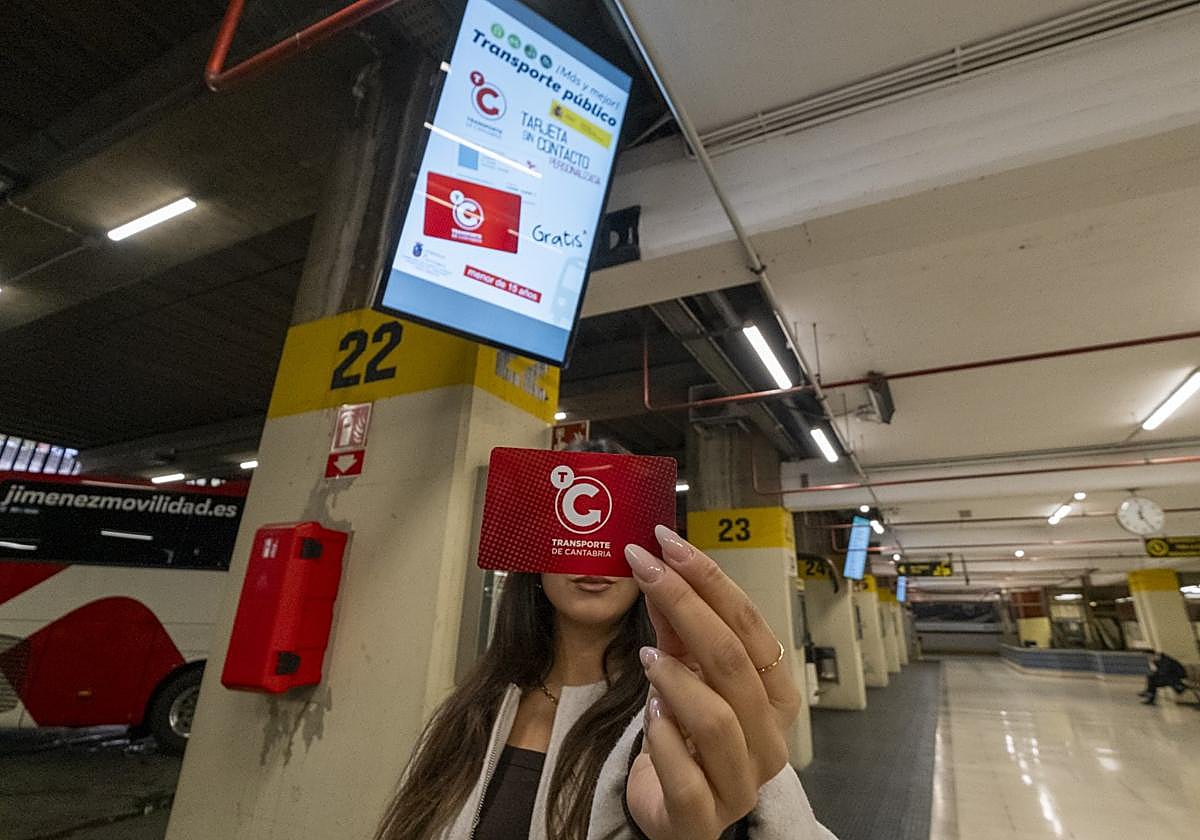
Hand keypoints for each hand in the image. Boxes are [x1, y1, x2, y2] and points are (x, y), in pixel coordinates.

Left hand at [623, 525, 800, 839]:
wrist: (674, 813)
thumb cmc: (688, 737)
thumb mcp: (684, 675)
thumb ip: (676, 629)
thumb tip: (658, 564)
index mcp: (776, 696)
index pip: (750, 626)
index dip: (710, 580)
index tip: (667, 542)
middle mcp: (770, 739)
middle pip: (734, 663)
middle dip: (686, 606)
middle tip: (643, 568)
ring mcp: (742, 784)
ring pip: (719, 720)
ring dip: (677, 679)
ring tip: (646, 658)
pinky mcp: (704, 819)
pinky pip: (686, 776)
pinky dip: (664, 740)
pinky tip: (649, 716)